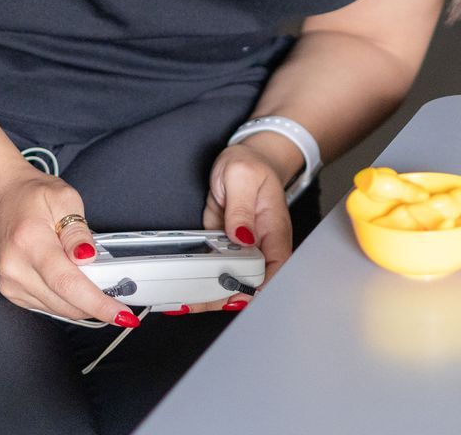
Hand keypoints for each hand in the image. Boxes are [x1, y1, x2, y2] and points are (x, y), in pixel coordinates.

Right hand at [0, 166, 138, 328]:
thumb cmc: (28, 194)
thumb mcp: (63, 197)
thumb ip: (78, 230)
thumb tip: (88, 257)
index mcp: (30, 242)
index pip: (68, 284)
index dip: (98, 303)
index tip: (122, 314)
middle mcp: (15, 269)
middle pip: (65, 302)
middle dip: (97, 304)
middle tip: (120, 294)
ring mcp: (10, 284)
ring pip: (59, 309)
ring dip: (83, 303)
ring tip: (97, 281)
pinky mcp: (11, 292)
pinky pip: (48, 305)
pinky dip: (67, 300)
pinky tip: (74, 282)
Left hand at [188, 140, 294, 313]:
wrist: (244, 160)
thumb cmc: (250, 165)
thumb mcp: (242, 176)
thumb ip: (241, 206)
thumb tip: (242, 238)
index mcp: (274, 230)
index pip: (274, 269)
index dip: (256, 287)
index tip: (233, 295)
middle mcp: (261, 244)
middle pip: (251, 282)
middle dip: (226, 297)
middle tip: (199, 300)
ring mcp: (243, 248)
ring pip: (231, 281)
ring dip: (210, 294)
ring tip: (186, 301)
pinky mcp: (226, 246)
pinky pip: (216, 269)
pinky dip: (201, 281)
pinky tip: (186, 289)